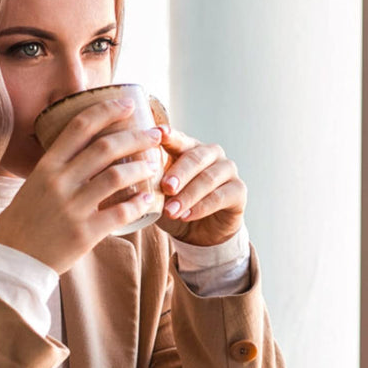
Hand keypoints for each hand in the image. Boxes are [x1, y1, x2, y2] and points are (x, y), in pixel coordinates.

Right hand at [0, 98, 162, 272]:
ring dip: (142, 168)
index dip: (106, 111)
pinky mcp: (85, 233)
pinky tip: (148, 200)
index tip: (127, 104)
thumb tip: (81, 151)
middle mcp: (59, 182)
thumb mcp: (33, 187)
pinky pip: (120, 212)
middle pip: (105, 148)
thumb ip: (56, 169)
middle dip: (136, 137)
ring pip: (117, 177)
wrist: (13, 262)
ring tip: (154, 166)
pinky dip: (139, 204)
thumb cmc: (23, 224)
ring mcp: (72, 207)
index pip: (79, 127)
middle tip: (155, 134)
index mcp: (46, 167)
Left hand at [155, 125, 245, 245]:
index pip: (179, 139)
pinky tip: (187, 216)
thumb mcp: (158, 194)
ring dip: (188, 195)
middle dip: (180, 173)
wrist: (199, 233)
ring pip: (209, 178)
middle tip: (166, 187)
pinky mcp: (238, 190)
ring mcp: (227, 170)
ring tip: (171, 211)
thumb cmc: (175, 205)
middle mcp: (211, 154)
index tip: (158, 134)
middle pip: (196, 158)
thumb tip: (128, 176)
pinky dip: (202, 207)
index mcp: (188, 148)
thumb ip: (149, 181)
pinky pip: (220, 197)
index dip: (170, 136)